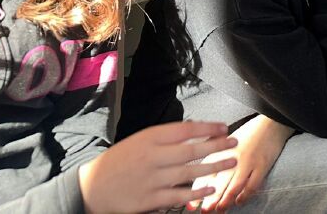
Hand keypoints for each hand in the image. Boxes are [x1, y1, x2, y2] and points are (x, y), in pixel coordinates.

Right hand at [79, 121, 237, 213]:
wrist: (91, 188)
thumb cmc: (119, 161)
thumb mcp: (139, 141)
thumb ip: (165, 136)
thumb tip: (195, 128)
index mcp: (148, 139)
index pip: (185, 130)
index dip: (208, 127)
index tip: (224, 127)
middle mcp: (151, 157)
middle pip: (191, 150)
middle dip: (217, 145)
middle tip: (234, 142)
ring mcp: (151, 180)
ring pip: (189, 172)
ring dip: (213, 166)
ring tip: (231, 161)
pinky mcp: (149, 200)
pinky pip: (178, 195)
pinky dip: (196, 191)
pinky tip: (210, 187)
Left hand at [190, 115, 294, 210]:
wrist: (270, 122)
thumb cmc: (247, 134)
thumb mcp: (226, 141)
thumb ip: (212, 157)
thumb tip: (199, 178)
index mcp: (223, 149)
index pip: (207, 172)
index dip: (198, 189)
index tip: (192, 203)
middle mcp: (234, 156)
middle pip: (220, 181)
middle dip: (211, 198)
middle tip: (205, 210)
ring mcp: (249, 162)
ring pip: (235, 185)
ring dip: (226, 200)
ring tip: (220, 209)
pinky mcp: (262, 165)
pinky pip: (252, 184)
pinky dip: (245, 195)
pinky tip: (239, 201)